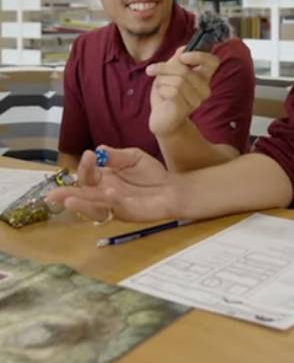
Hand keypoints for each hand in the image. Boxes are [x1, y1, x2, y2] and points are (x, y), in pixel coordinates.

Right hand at [46, 147, 180, 222]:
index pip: (87, 175)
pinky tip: (108, 193)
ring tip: (69, 200)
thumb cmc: (151, 174)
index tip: (89, 155)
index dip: (85, 166)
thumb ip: (117, 155)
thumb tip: (99, 149)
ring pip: (92, 208)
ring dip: (81, 204)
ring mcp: (114, 206)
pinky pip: (115, 209)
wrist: (173, 187)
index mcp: (103, 179)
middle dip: (67, 194)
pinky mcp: (127, 213)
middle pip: (82, 195)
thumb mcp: (133, 157)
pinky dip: (111, 201)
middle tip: (52, 194)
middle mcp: (104, 194)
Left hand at [147, 47, 218, 138]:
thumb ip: (178, 58)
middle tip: (151, 69)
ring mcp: (197, 100)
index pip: (213, 62)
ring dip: (161, 80)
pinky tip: (162, 95)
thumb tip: (183, 49)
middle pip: (185, 70)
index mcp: (204, 76)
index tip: (182, 56)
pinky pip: (173, 92)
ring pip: (177, 81)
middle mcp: (205, 89)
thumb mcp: (170, 71)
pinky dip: (161, 90)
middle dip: (164, 68)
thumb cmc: (167, 92)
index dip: (200, 56)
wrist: (161, 117)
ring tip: (160, 87)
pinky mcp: (187, 109)